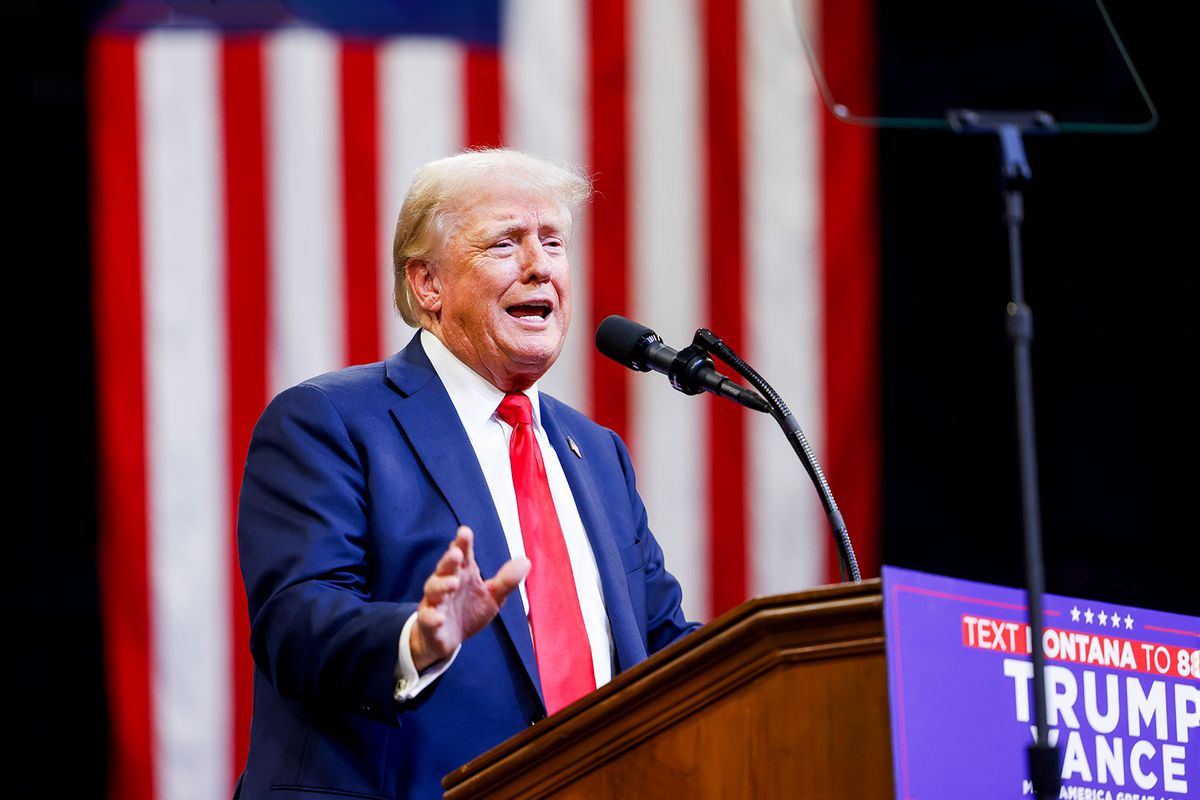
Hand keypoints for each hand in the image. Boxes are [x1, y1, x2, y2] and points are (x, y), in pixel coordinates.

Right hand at [409, 526, 530, 671]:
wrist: (446, 639)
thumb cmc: (469, 611)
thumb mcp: (492, 596)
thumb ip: (506, 580)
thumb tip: (526, 561)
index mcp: (463, 573)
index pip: (463, 554)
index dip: (462, 543)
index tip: (465, 532)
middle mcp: (446, 583)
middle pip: (445, 568)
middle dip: (449, 560)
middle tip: (456, 553)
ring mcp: (435, 602)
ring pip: (434, 589)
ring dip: (442, 585)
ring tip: (453, 583)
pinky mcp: (429, 622)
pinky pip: (428, 618)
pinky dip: (432, 617)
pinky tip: (439, 618)